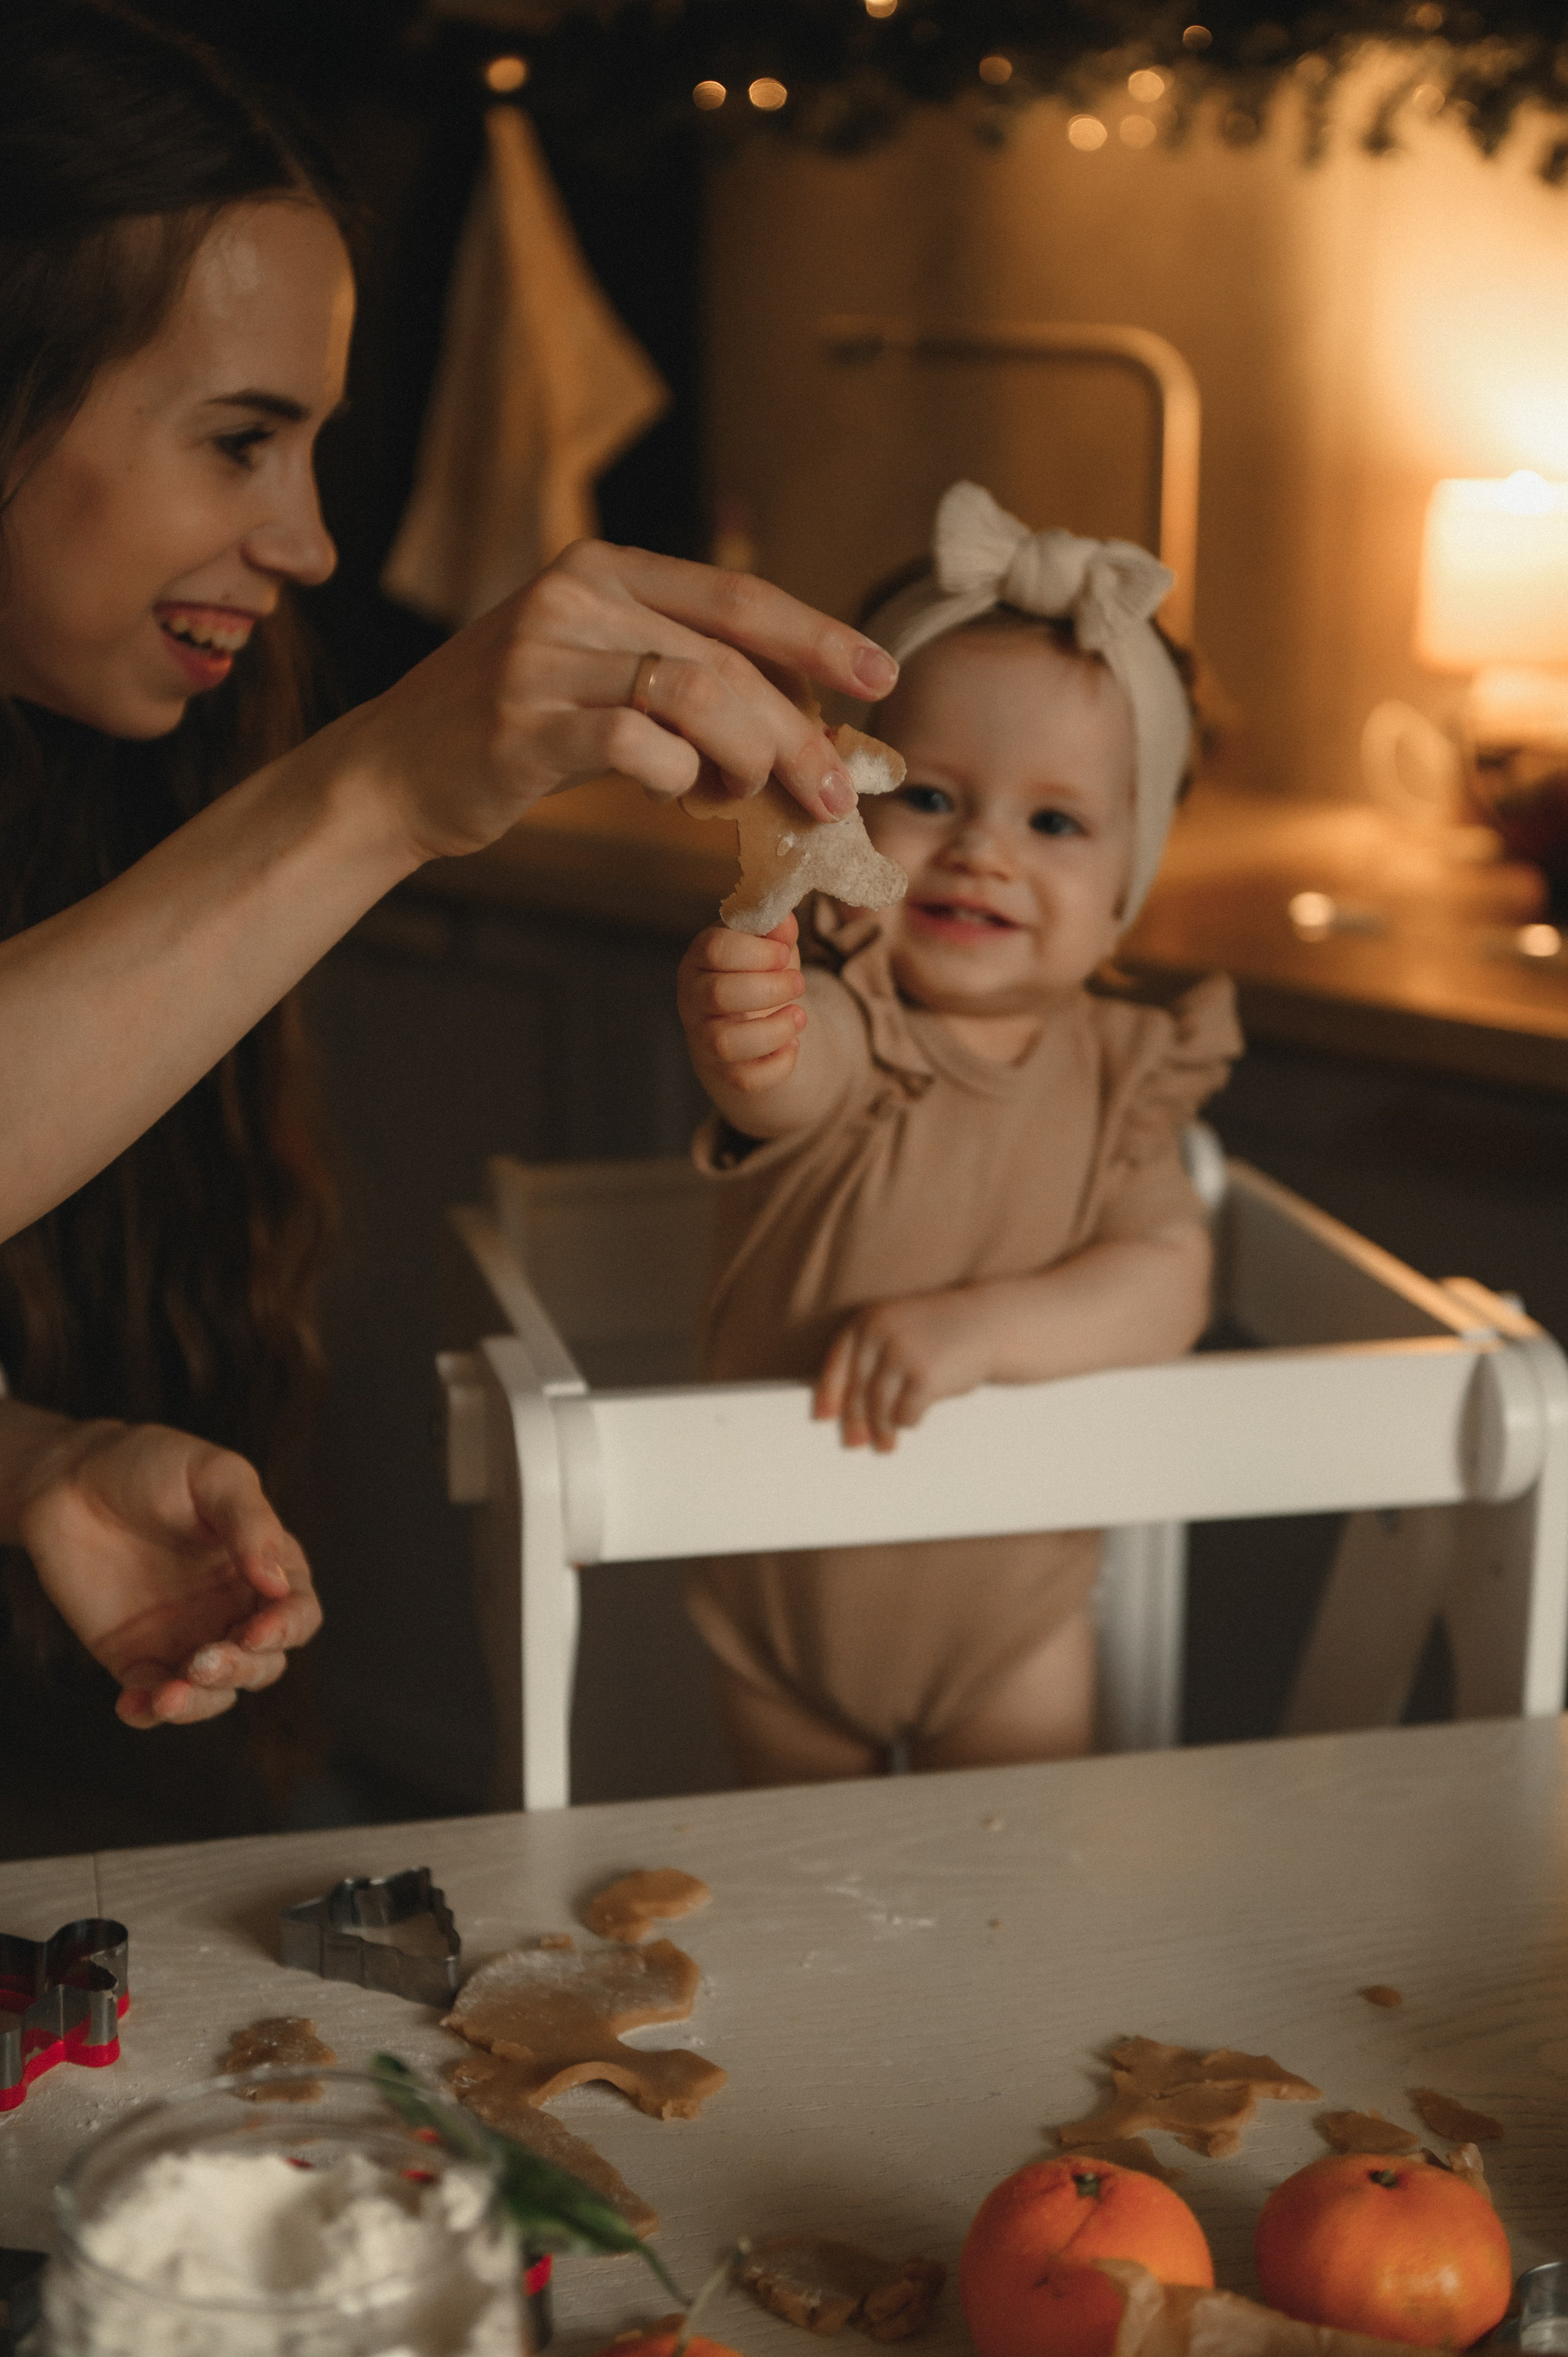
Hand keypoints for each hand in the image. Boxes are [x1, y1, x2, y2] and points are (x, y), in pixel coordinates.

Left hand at [14, 1418, 319, 1727]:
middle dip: (241, 1669)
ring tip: (169, 1693)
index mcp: (265, 1567)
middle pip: (263, 1663)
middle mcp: (233, 1609)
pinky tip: (134, 1705)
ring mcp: (188, 1638)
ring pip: (214, 1693)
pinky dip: (149, 1711)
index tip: (258, 1629)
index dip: (287, 1628)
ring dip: (200, 1701)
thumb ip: (250, 1522)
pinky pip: (153, 1697)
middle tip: (206, 1658)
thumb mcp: (213, 1475)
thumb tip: (279, 1582)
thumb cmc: (153, 1465)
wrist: (71, 1479)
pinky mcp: (137, 1657)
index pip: (298, 1613)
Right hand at [348, 540, 900, 862]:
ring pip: (694, 697)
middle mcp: (573, 598)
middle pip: (727, 659)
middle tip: (835, 790)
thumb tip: (799, 726)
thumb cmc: (513, 733)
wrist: (391, 773)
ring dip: (752, 757)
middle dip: (798, 730)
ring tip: (765, 799)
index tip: (880, 675)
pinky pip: (637, 748)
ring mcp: (542, 658)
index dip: (817, 635)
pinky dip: (680, 780)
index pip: (735, 596)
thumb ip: (681, 681)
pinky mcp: (521, 724)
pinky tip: (679, 797)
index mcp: (602, 569)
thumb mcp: (597, 678)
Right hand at [678, 915, 804, 1097]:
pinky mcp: (722, 1071)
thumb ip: (775, 930)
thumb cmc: (752, 973)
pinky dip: (778, 1064)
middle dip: (770, 988)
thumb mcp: (765, 945)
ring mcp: (703, 1038)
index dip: (756, 950)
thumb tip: (785, 921)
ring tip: (799, 1016)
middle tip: (798, 982)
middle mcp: (692, 999)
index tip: (783, 953)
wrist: (742, 1019)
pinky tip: (793, 1045)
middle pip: (719, 994)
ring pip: (726, 1042)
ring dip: (773, 1030)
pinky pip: (745, 1078)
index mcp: (699, 959)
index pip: (715, 949)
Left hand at [815, 1287, 998, 1451]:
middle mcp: (880, 1334)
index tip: (823, 1417)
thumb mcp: (898, 1331)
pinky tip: (913, 1421)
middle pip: (857, 1391)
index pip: (837, 1363)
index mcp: (868, 1321)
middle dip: (856, 1422)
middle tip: (856, 1442)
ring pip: (879, 1408)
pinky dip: (908, 1422)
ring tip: (885, 1445)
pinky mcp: (924, 1377)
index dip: (828, 1393)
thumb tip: (848, 1417)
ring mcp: (902, 1354)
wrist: (987, 1323)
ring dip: (882, 1431)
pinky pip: (905, 1414)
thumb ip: (871, 1360)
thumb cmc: (938, 1334)